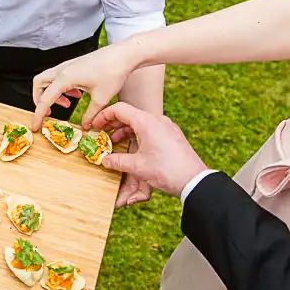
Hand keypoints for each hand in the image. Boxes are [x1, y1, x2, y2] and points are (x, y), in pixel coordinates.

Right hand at [30, 40, 140, 130]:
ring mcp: (68, 65)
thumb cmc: (113, 73)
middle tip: (48, 112)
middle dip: (39, 99)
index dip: (38, 115)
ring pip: (49, 79)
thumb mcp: (101, 99)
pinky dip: (62, 88)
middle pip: (39, 84)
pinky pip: (60, 77)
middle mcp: (63, 69)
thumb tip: (84, 127)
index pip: (44, 99)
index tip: (36, 126)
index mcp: (65, 78)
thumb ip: (90, 115)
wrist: (124, 54)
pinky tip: (76, 95)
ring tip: (67, 105)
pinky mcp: (75, 65)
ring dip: (52, 94)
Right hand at [91, 103, 207, 197]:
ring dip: (125, 131)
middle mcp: (158, 120)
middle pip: (130, 115)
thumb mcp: (137, 166)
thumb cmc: (167, 171)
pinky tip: (132, 149)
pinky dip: (137, 135)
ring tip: (114, 144)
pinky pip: (150, 130)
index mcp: (147, 122)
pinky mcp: (172, 136)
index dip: (103, 116)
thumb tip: (105, 160)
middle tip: (101, 134)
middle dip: (113, 125)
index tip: (94, 125)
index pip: (120, 110)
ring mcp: (167, 127)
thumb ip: (117, 161)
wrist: (194, 180)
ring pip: (140, 123)